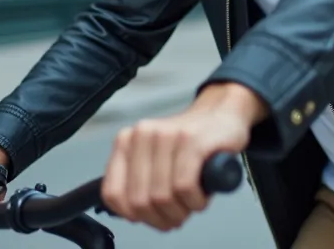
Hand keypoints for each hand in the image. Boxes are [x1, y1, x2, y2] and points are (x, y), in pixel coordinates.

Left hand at [101, 83, 265, 230]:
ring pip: (162, 196)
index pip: (113, 193)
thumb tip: (132, 214)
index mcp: (126, 141)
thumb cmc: (188, 145)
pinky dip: (195, 201)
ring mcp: (167, 135)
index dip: (134, 215)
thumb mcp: (154, 159)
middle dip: (161, 218)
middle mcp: (142, 135)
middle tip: (177, 216)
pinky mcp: (192, 140)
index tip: (152, 217)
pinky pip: (185, 187)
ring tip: (192, 204)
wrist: (220, 115)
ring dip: (181, 211)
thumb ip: (137, 182)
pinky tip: (201, 197)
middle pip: (140, 201)